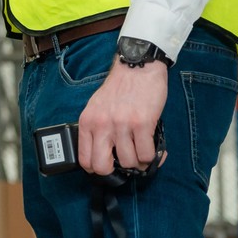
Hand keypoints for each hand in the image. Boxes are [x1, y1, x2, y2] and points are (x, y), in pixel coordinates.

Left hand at [76, 57, 168, 174]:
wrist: (137, 66)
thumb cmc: (119, 89)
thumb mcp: (96, 107)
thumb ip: (96, 129)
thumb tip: (104, 154)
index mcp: (87, 122)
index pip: (84, 159)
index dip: (97, 168)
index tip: (108, 166)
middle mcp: (101, 125)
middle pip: (102, 167)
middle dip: (116, 171)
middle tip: (125, 163)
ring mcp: (121, 125)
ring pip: (129, 163)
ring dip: (138, 162)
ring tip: (141, 150)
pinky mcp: (142, 124)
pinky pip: (147, 155)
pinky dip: (153, 157)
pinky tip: (153, 148)